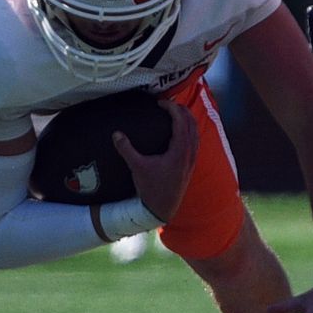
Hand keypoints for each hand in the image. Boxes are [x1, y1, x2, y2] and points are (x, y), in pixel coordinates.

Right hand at [114, 101, 198, 222]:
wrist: (162, 209)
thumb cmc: (151, 189)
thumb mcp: (137, 168)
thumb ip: (127, 149)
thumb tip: (116, 134)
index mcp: (179, 151)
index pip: (181, 121)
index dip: (172, 108)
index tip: (160, 103)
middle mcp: (189, 154)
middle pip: (191, 123)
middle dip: (181, 110)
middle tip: (168, 104)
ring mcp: (192, 160)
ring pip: (195, 132)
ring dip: (187, 119)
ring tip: (175, 113)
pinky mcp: (191, 165)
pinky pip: (195, 141)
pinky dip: (190, 131)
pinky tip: (181, 132)